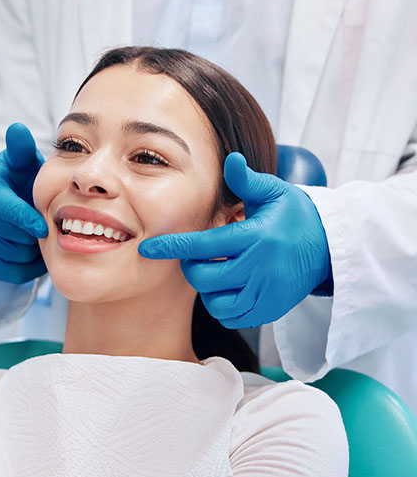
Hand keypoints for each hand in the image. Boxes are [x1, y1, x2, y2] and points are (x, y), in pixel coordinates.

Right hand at [0, 123, 47, 283]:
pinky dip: (28, 267)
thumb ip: (21, 149)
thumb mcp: (21, 162)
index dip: (24, 219)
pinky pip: (9, 272)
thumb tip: (18, 129)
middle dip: (33, 235)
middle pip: (10, 236)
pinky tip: (35, 252)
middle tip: (49, 228)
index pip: (3, 208)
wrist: (3, 203)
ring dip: (33, 250)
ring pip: (12, 256)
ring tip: (42, 237)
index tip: (43, 227)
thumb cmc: (19, 180)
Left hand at [138, 153, 331, 327]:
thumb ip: (247, 181)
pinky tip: (230, 288)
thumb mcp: (275, 192)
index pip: (203, 245)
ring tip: (218, 271)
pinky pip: (233, 317)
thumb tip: (230, 159)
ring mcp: (266, 293)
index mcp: (255, 237)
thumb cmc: (295, 216)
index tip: (148, 248)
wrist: (330, 247)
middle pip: (204, 278)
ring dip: (208, 288)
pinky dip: (223, 305)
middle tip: (200, 256)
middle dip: (192, 267)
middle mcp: (259, 268)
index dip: (172, 247)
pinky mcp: (270, 310)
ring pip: (215, 302)